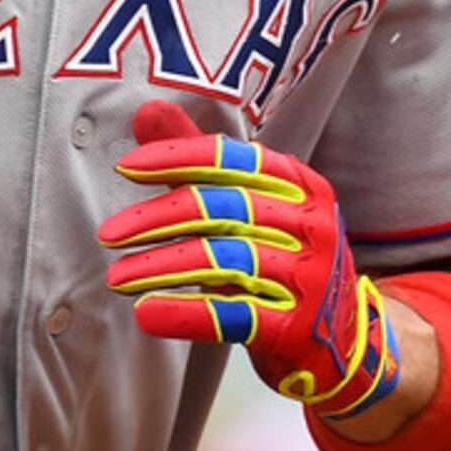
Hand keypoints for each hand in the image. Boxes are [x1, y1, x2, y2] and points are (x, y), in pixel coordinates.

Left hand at [101, 100, 399, 419]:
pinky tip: (148, 313)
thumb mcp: (249, 207)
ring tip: (117, 278)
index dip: (177, 158)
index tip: (126, 167)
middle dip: (157, 218)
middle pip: (221, 209)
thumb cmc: (282, 262)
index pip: (232, 159)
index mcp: (299, 185)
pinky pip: (234, 315)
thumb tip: (148, 109)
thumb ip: (199, 161)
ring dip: (161, 268)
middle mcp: (310, 224)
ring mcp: (308, 277)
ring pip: (223, 260)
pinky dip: (186, 314)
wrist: (342, 341)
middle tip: (108, 234)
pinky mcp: (298, 328)